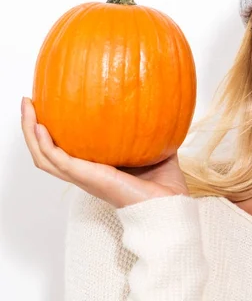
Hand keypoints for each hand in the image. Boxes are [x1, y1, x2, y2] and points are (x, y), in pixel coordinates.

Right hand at [21, 97, 189, 208]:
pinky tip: (41, 126)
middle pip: (47, 152)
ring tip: (27, 108)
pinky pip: (58, 161)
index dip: (54, 132)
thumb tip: (160, 108)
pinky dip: (45, 145)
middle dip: (33, 128)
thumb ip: (153, 131)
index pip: (67, 150)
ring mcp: (85, 176)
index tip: (49, 107)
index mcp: (98, 168)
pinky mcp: (88, 177)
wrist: (169, 202)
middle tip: (28, 103)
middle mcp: (86, 173)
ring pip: (45, 157)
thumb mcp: (157, 149)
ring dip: (31, 133)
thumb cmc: (165, 184)